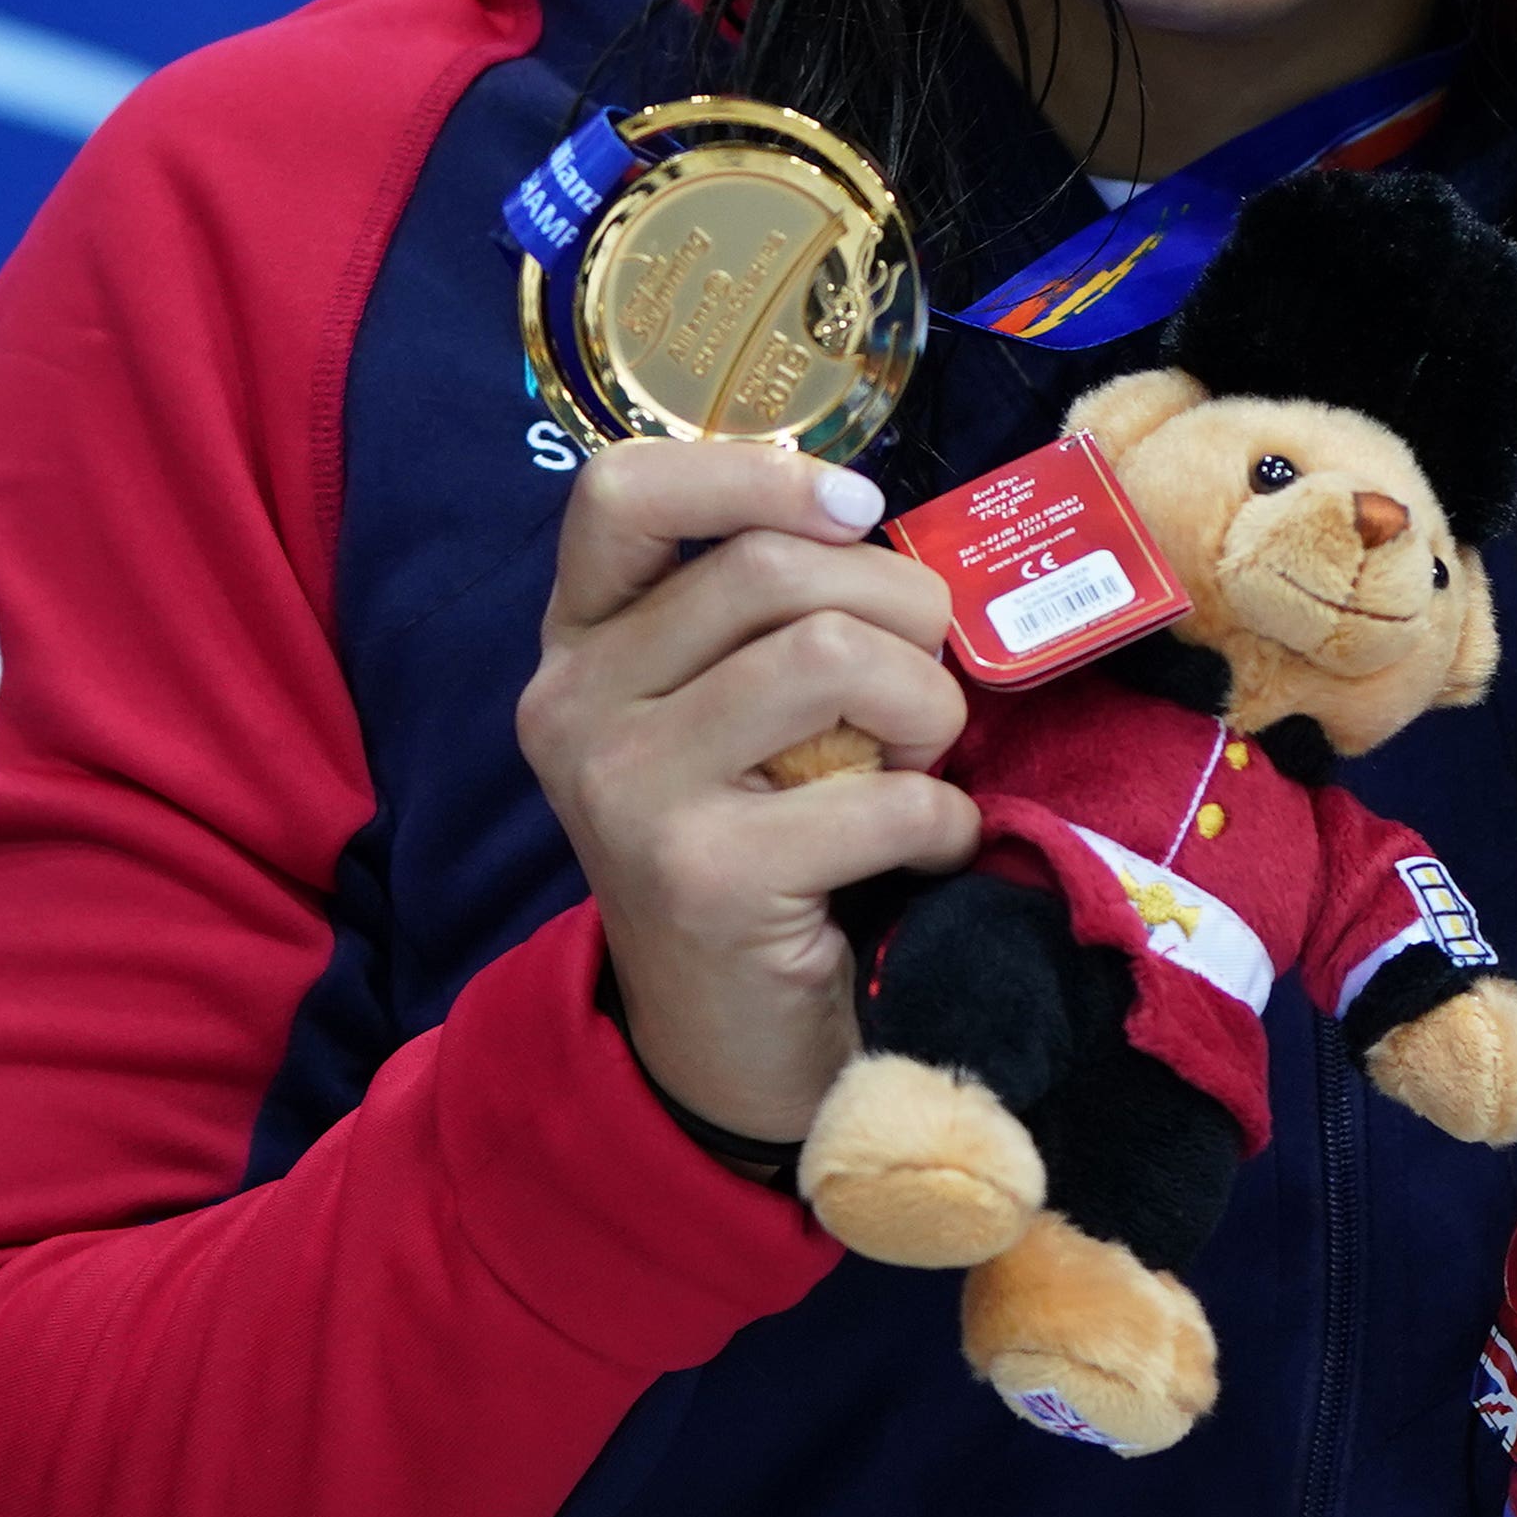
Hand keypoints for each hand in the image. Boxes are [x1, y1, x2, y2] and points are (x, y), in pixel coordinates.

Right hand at [516, 443, 978, 1144]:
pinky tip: (926, 851)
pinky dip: (943, 820)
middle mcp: (574, 705)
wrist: (720, 1041)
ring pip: (830, 656)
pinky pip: (883, 797)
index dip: (756, 474)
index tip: (855, 510)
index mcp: (578, 643)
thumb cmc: (753, 846)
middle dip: (901, 607)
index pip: (622, 491)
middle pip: (771, 568)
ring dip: (925, 708)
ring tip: (920, 762)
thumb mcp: (727, 713)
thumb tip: (879, 524)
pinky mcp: (704, 877)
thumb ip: (764, 616)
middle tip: (925, 684)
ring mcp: (628, 791)